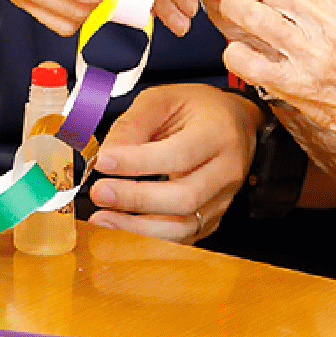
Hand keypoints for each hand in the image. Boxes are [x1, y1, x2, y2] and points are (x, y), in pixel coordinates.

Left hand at [82, 83, 259, 242]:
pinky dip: (149, 237)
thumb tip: (106, 156)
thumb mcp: (163, 99)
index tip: (103, 162)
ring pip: (184, 226)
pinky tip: (122, 227)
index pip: (178, 154)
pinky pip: (181, 237)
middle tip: (99, 192)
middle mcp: (227, 170)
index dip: (138, 162)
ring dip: (138, 228)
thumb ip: (133, 125)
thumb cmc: (198, 109)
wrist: (236, 123)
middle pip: (184, 197)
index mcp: (217, 133)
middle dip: (135, 199)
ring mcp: (223, 199)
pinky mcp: (212, 218)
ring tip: (103, 218)